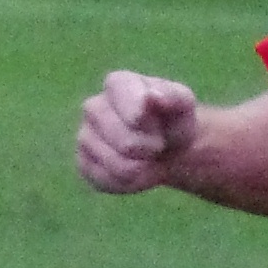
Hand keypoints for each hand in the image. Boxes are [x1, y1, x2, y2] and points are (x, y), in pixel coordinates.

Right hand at [77, 71, 199, 193]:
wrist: (165, 147)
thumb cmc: (173, 121)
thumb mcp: (184, 105)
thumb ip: (173, 96)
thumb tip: (151, 96)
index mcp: (117, 84)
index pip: (127, 103)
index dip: (146, 121)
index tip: (158, 128)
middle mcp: (93, 107)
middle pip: (124, 143)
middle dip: (150, 150)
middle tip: (159, 146)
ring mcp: (85, 136)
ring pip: (115, 165)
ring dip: (142, 169)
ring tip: (149, 160)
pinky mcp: (84, 163)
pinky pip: (105, 181)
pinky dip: (128, 183)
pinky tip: (136, 172)